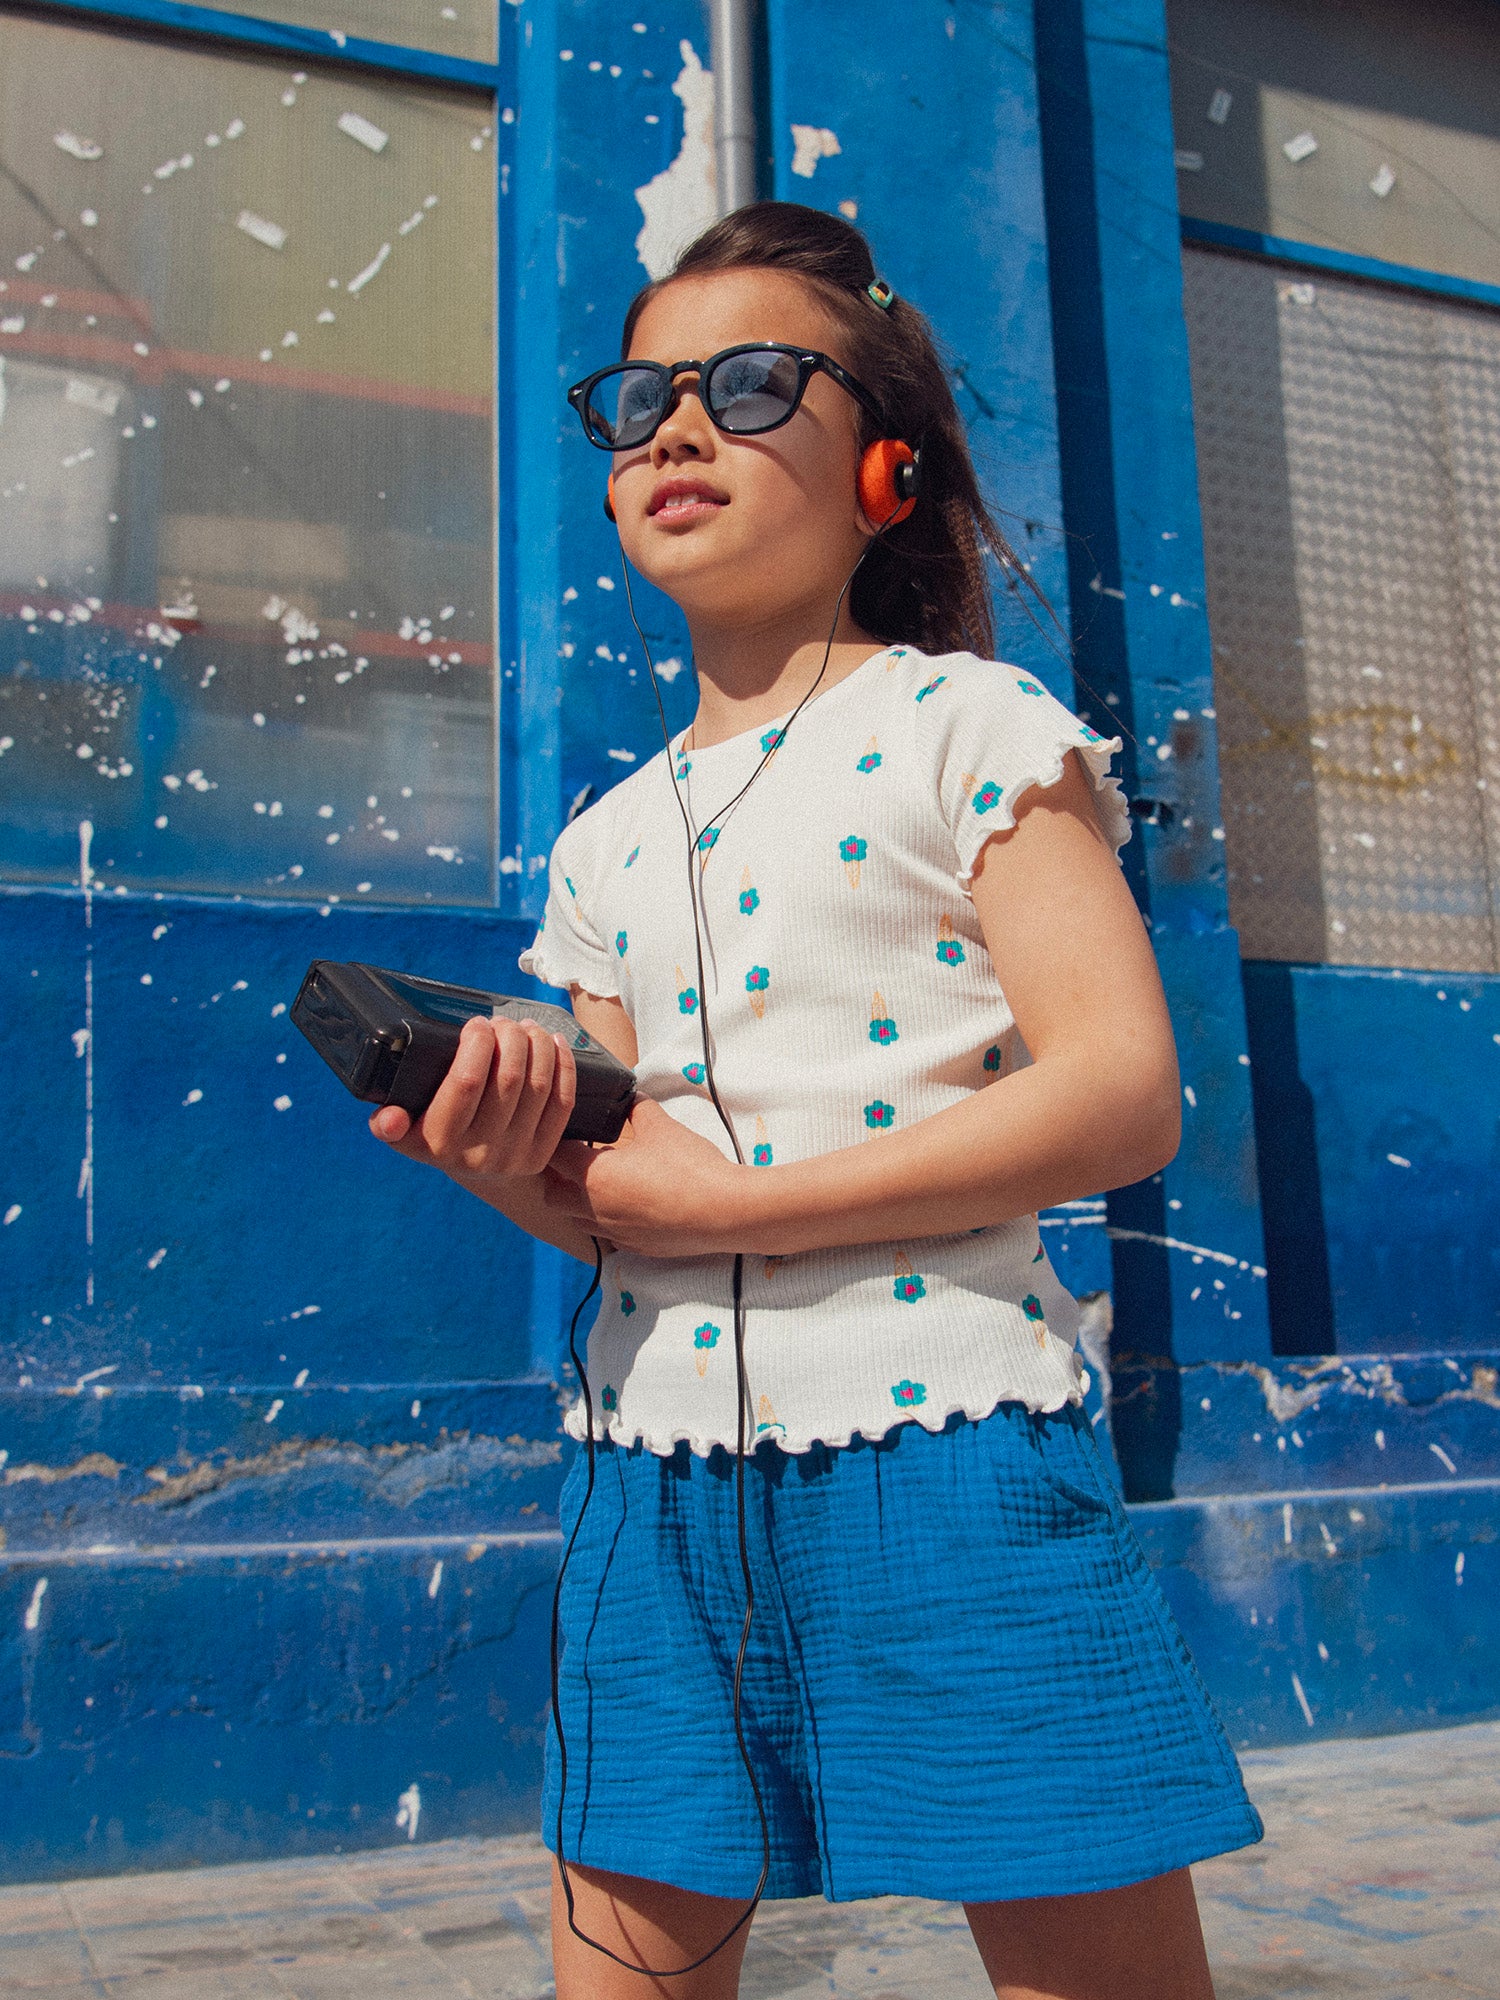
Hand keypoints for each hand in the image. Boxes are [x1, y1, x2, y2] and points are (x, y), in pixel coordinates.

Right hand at [369, 1015, 576, 1182]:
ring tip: (527, 1026)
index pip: (466, 1083)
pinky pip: (562, 1103)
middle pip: (508, 1080)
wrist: (480, 1176)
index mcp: (440, 1143)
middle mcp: (480, 1153)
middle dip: (510, 1037)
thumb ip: (389, 1124)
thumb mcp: (405, 1134)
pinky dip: (563, 1066)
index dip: (477, 1044)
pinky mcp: (542, 1152)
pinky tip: (554, 1042)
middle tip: (503, 1021)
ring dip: (537, 1046)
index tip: (477, 1023)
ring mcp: (515, 1155)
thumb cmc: (437, 1137)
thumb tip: (387, 1118)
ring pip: (538, 1087)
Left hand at [543, 1098, 752, 1257]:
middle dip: (555, 1177)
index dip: (555, 1141)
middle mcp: (594, 1208)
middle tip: (573, 1159)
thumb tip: (630, 1098)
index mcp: (594, 1176)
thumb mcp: (662, 1127)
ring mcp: (613, 1232)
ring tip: (599, 1183)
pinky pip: (605, 1234)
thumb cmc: (689, 1167)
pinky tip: (627, 1206)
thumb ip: (638, 1109)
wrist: (724, 1212)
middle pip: (552, 1196)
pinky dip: (605, 1220)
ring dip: (578, 1202)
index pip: (554, 1156)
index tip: (564, 1132)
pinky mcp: (634, 1247)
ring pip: (576, 1220)